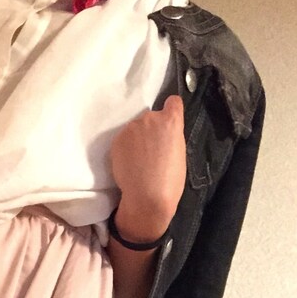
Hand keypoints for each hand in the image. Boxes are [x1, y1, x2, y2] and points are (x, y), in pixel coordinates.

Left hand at [109, 94, 186, 239]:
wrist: (147, 196)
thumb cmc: (170, 180)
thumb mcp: (179, 151)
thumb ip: (171, 135)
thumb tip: (163, 133)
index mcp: (171, 121)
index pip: (173, 102)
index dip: (171, 110)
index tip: (168, 119)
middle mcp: (150, 118)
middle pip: (151, 117)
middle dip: (151, 129)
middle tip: (151, 150)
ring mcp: (131, 128)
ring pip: (135, 128)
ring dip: (136, 138)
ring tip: (139, 159)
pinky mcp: (117, 139)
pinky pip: (123, 139)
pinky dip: (125, 148)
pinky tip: (129, 164)